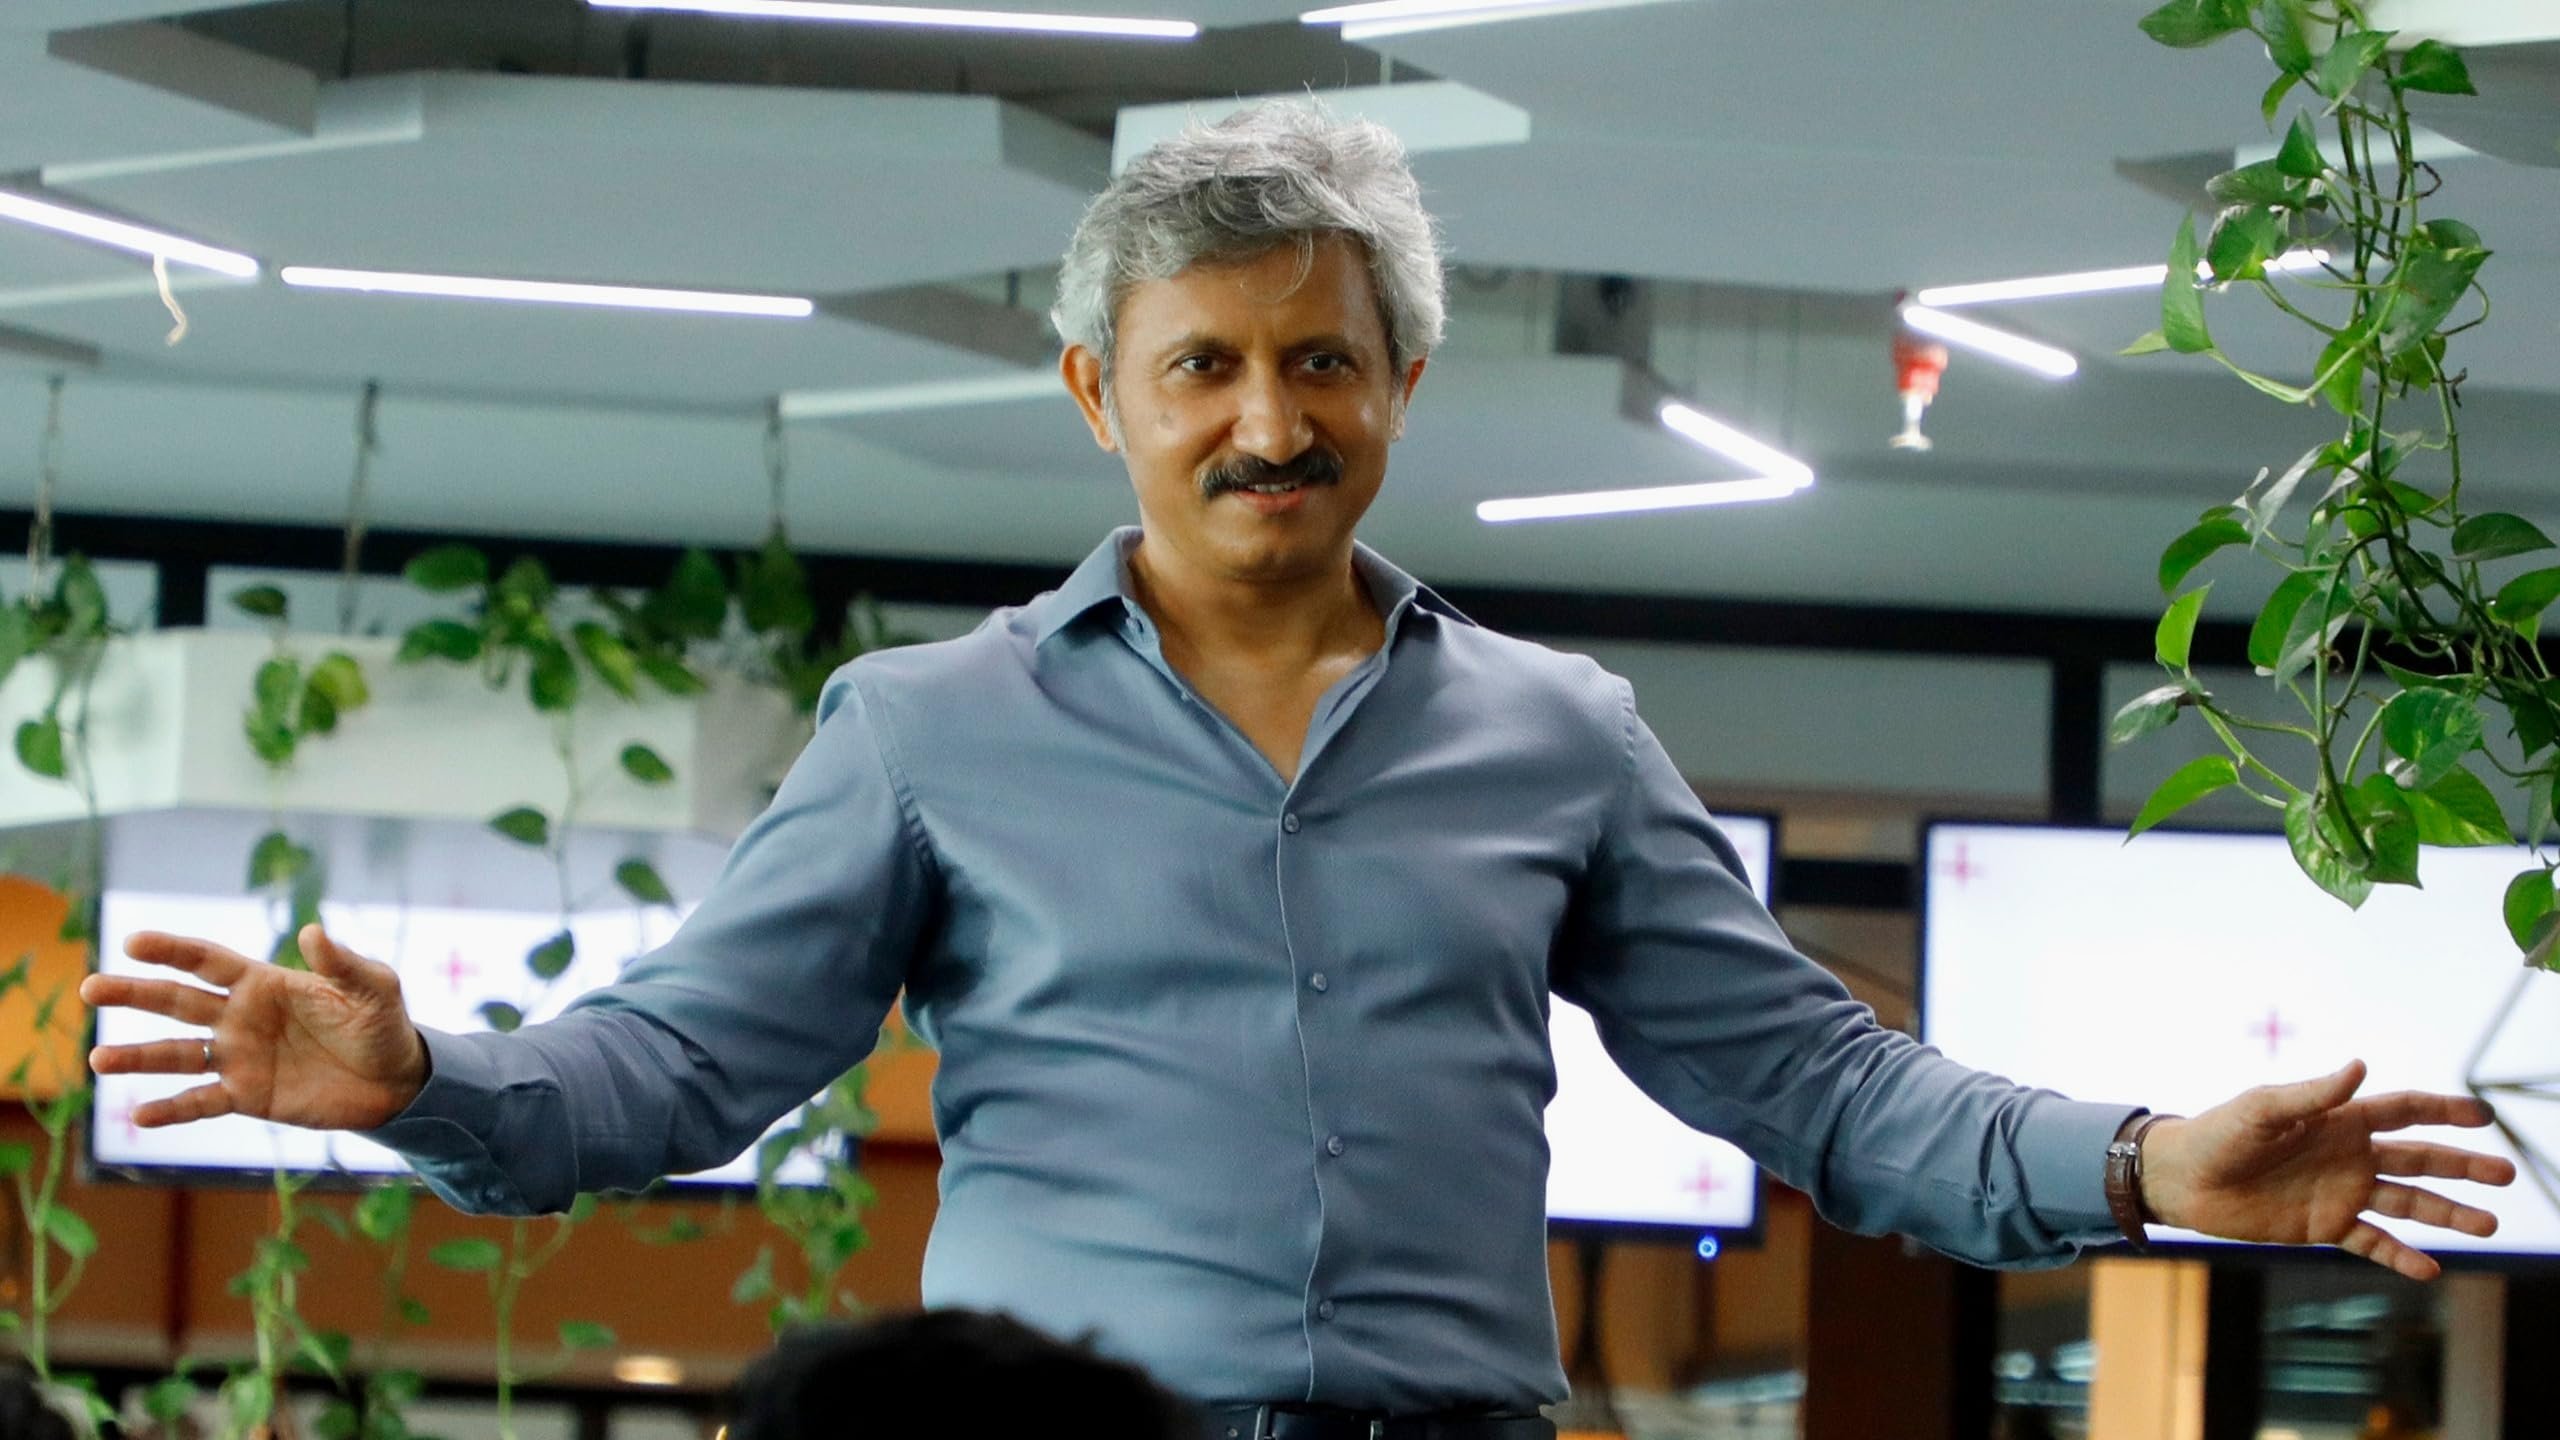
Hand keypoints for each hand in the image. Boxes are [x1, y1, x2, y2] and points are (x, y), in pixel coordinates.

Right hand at [80, 925, 430, 1131]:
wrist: (396, 1080)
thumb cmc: (382, 1024)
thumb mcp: (373, 988)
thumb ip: (342, 963)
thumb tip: (312, 931)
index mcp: (264, 983)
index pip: (208, 961)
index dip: (171, 950)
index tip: (132, 942)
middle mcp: (240, 1017)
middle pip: (177, 1002)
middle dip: (134, 994)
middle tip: (90, 989)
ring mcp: (239, 1057)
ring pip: (177, 1054)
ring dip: (138, 1058)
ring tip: (98, 1060)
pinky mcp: (248, 1096)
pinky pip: (202, 1102)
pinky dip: (172, 1109)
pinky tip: (140, 1116)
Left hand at [2138, 1059, 2516, 1280]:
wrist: (2183, 1180)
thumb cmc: (2218, 1133)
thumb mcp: (2263, 1109)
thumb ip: (2313, 1094)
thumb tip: (2361, 1066)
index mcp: (2339, 1120)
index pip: (2403, 1111)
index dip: (2443, 1112)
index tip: (2483, 1116)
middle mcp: (2349, 1155)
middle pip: (2419, 1159)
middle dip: (2463, 1166)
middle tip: (2507, 1174)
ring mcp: (2341, 1192)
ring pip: (2407, 1203)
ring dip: (2447, 1213)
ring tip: (2488, 1224)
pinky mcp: (2325, 1227)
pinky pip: (2372, 1243)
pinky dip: (2400, 1257)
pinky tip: (2431, 1269)